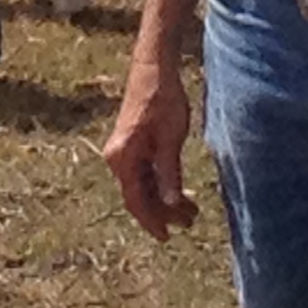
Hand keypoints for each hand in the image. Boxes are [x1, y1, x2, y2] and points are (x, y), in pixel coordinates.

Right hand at [101, 55, 199, 239]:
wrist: (153, 70)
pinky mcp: (131, 145)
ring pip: (142, 185)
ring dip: (164, 199)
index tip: (166, 237)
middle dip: (163, 212)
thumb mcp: (171, 140)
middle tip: (189, 222)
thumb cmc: (162, 101)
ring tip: (189, 211)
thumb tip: (169, 203)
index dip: (151, 220)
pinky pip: (144, 173)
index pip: (135, 200)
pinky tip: (178, 191)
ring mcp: (123, 152)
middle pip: (138, 195)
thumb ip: (168, 174)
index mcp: (123, 158)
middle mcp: (117, 158)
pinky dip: (160, 184)